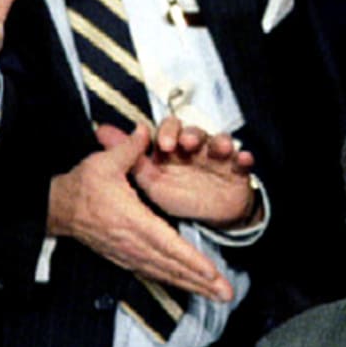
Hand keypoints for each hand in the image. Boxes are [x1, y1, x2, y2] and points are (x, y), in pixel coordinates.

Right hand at [47, 124, 234, 300]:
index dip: (191, 260)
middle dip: (201, 282)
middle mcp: (133, 243)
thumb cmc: (82, 186)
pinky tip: (191, 287)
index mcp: (132, 221)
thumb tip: (146, 131)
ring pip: (165, 274)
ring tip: (217, 295)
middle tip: (226, 293)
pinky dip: (175, 282)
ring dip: (192, 286)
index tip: (212, 273)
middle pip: (172, 267)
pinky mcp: (125, 259)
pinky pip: (154, 274)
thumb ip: (129, 149)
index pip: (168, 244)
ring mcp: (128, 254)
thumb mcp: (104, 162)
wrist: (58, 208)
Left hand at [100, 115, 257, 228]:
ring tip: (220, 148)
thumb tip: (101, 131)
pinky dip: (244, 158)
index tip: (163, 145)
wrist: (210, 218)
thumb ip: (128, 156)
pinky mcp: (236, 169)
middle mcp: (195, 149)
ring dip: (219, 142)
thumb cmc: (179, 196)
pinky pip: (243, 160)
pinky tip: (242, 159)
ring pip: (219, 141)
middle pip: (195, 132)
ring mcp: (216, 157)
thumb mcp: (151, 181)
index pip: (169, 129)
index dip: (167, 132)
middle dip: (192, 135)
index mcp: (173, 149)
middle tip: (188, 144)